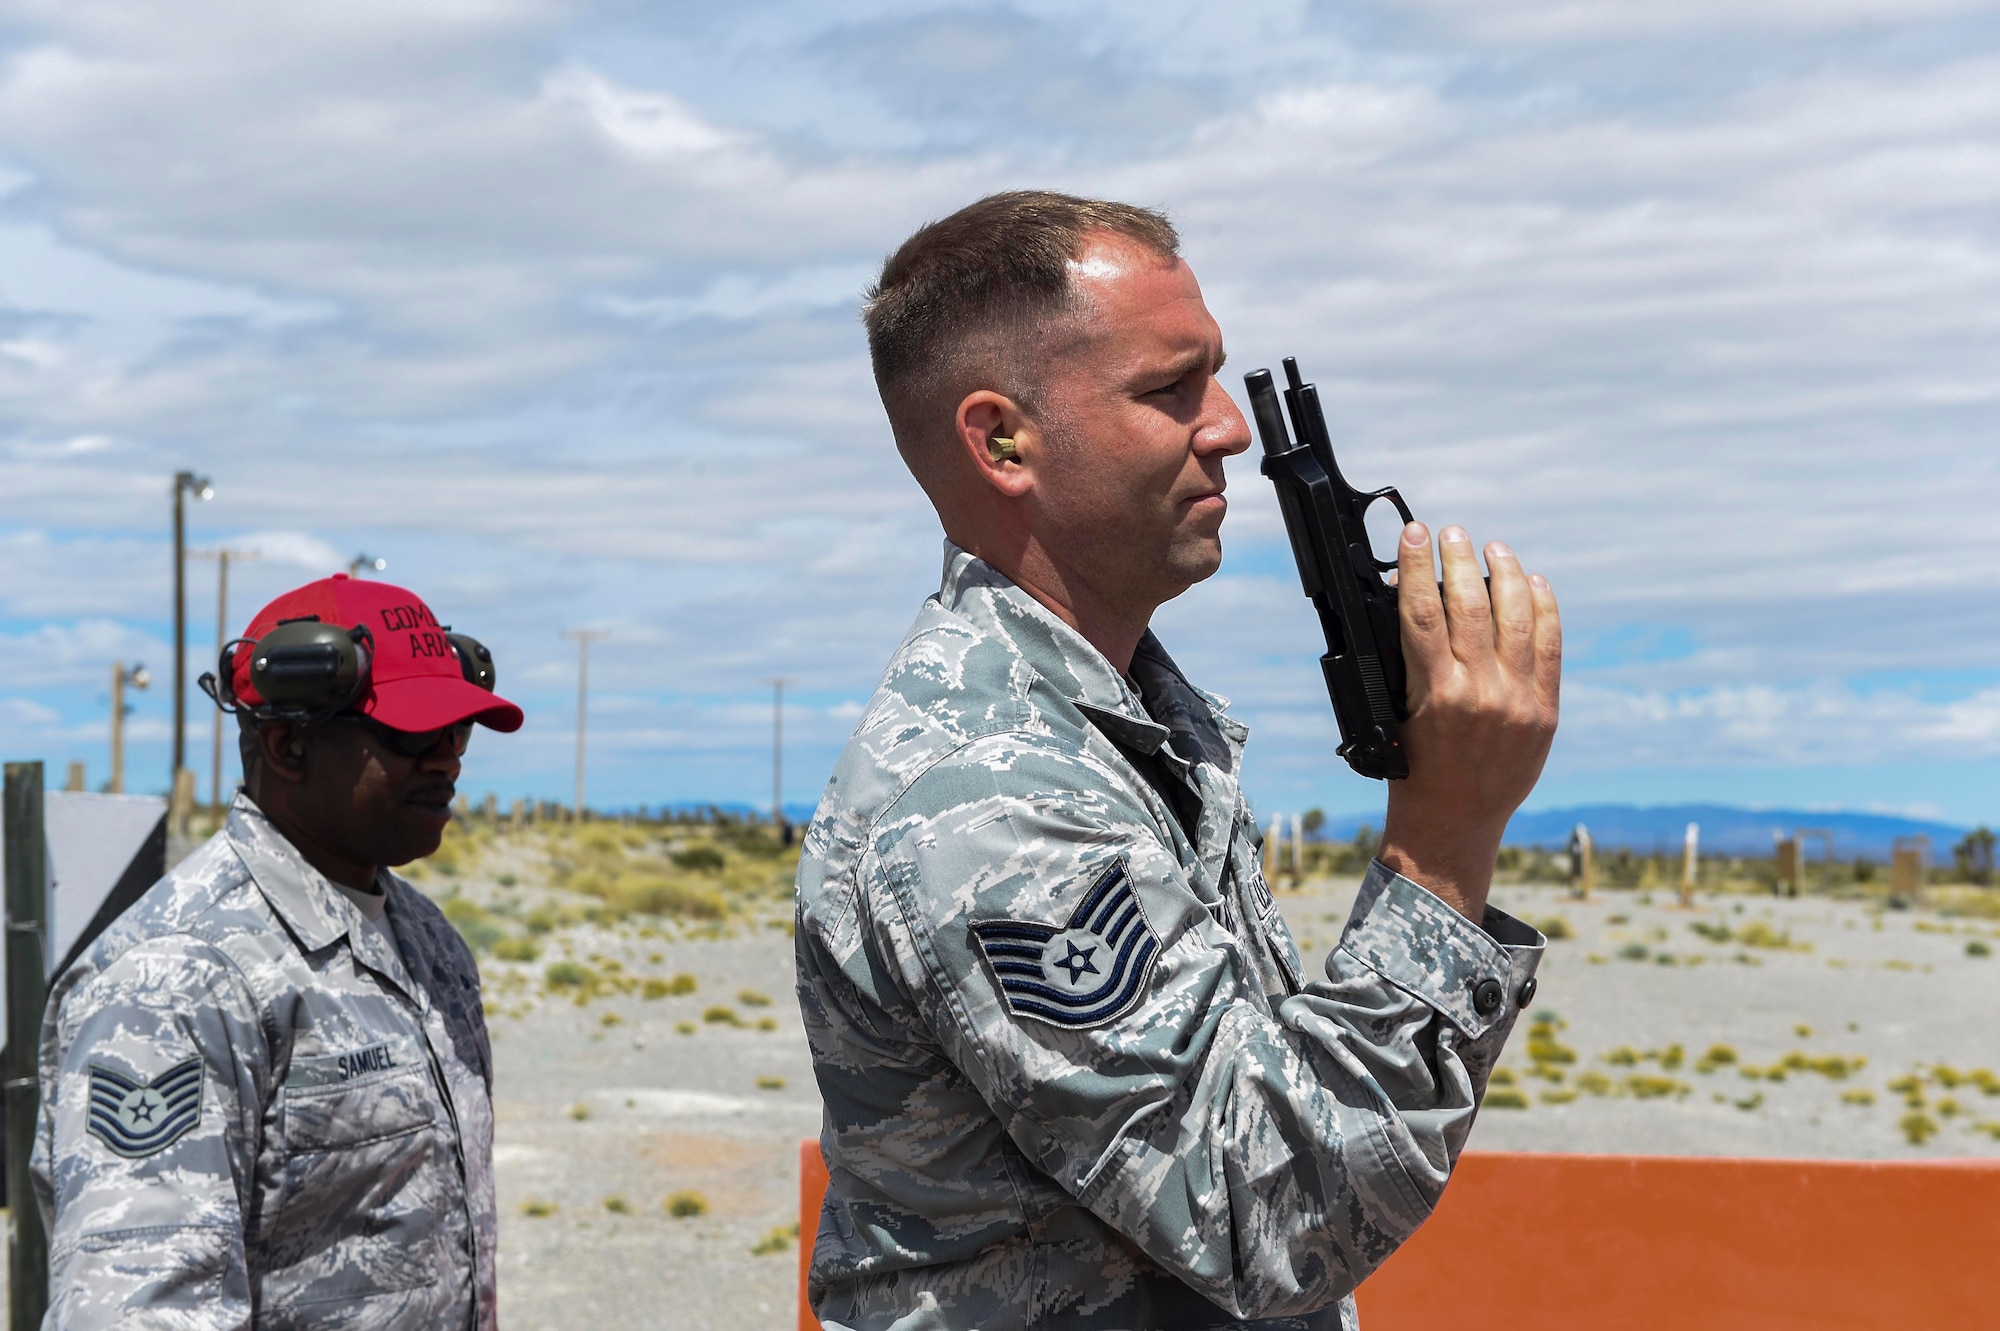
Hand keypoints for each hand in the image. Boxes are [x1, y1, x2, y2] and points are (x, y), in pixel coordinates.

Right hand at [1378, 522, 1560, 918]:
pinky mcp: (1545, 709)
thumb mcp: (1399, 713)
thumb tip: (1415, 599)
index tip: (1413, 534)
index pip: (1422, 612)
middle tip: (1451, 531)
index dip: (1415, 566)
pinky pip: (1549, 645)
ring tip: (1492, 548)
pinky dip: (1542, 608)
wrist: (1456, 820)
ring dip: (1503, 574)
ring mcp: (1517, 700)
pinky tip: (1532, 583)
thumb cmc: (1415, 768)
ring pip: (1514, 616)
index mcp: (1434, 693)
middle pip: (1469, 604)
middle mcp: (1479, 692)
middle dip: (1457, 559)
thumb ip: (1411, 661)